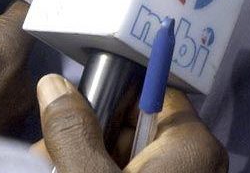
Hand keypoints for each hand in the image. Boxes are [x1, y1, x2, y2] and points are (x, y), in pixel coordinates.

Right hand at [34, 74, 226, 171]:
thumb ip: (73, 133)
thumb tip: (54, 85)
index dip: (114, 96)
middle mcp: (199, 159)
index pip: (154, 93)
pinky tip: (72, 172)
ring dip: (89, 158)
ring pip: (131, 155)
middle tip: (50, 153)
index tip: (80, 106)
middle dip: (91, 136)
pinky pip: (135, 171)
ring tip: (51, 166)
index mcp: (194, 144)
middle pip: (137, 127)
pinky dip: (103, 170)